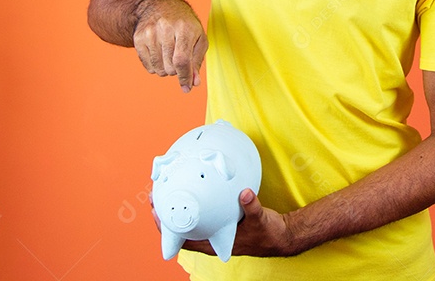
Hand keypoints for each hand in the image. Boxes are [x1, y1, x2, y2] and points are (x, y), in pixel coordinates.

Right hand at [132, 0, 207, 92]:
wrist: (161, 6)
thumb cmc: (185, 25)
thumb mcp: (198, 38)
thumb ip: (197, 61)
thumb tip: (193, 83)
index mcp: (184, 28)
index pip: (182, 60)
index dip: (184, 77)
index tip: (187, 87)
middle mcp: (165, 29)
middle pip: (170, 67)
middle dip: (177, 71)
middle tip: (179, 61)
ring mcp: (150, 33)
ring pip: (158, 68)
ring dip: (166, 70)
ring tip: (170, 57)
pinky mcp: (138, 38)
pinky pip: (147, 65)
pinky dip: (155, 67)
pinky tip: (160, 55)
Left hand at [160, 189, 297, 258]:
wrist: (279, 235)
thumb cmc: (266, 232)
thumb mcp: (259, 218)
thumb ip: (251, 206)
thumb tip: (244, 194)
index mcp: (214, 243)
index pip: (182, 240)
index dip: (167, 228)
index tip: (156, 212)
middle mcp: (210, 238)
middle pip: (180, 230)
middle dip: (166, 215)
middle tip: (154, 197)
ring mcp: (214, 230)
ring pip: (189, 223)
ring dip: (178, 210)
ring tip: (167, 192)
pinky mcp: (221, 221)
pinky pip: (202, 214)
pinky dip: (194, 204)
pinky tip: (192, 191)